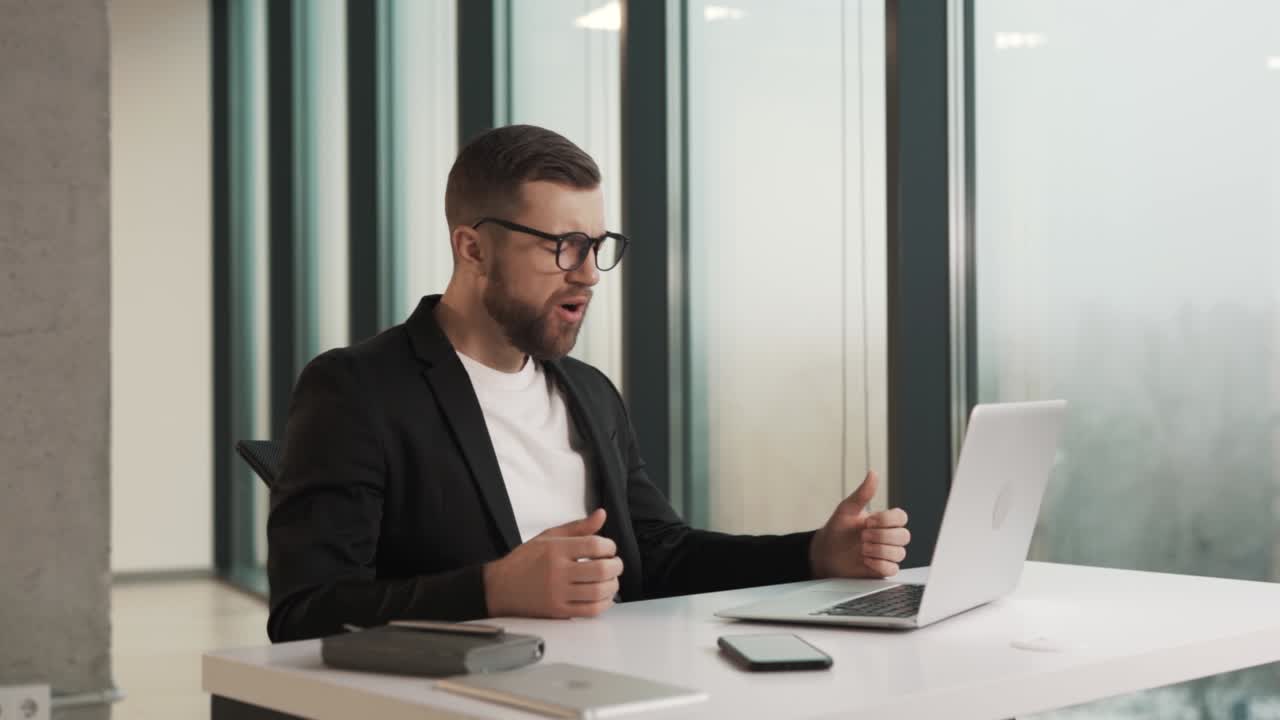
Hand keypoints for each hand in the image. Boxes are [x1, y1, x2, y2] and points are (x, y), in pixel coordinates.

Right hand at [482, 508, 622, 618]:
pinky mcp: (558, 611)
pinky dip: (604, 603)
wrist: (500, 587)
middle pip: (600, 570)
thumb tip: (601, 515)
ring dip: (612, 585)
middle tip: (615, 564)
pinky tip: (603, 596)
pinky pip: (590, 610)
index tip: (609, 548)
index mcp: (556, 550)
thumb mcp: (549, 536)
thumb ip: (578, 527)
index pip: (594, 545)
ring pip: (598, 591)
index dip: (609, 546)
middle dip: (616, 566)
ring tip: (611, 580)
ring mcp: (558, 593)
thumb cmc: (525, 560)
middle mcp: (557, 571)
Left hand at [809, 471, 910, 578]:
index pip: (901, 517)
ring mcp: (887, 554)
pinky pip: (892, 569)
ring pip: (900, 553)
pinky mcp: (882, 570)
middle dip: (882, 536)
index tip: (867, 521)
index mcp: (884, 522)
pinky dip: (879, 564)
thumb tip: (873, 473)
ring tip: (862, 549)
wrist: (825, 553)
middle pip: (904, 536)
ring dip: (879, 550)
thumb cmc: (838, 530)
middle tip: (863, 536)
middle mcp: (889, 538)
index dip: (887, 520)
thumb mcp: (847, 510)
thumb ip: (863, 494)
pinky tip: (865, 560)